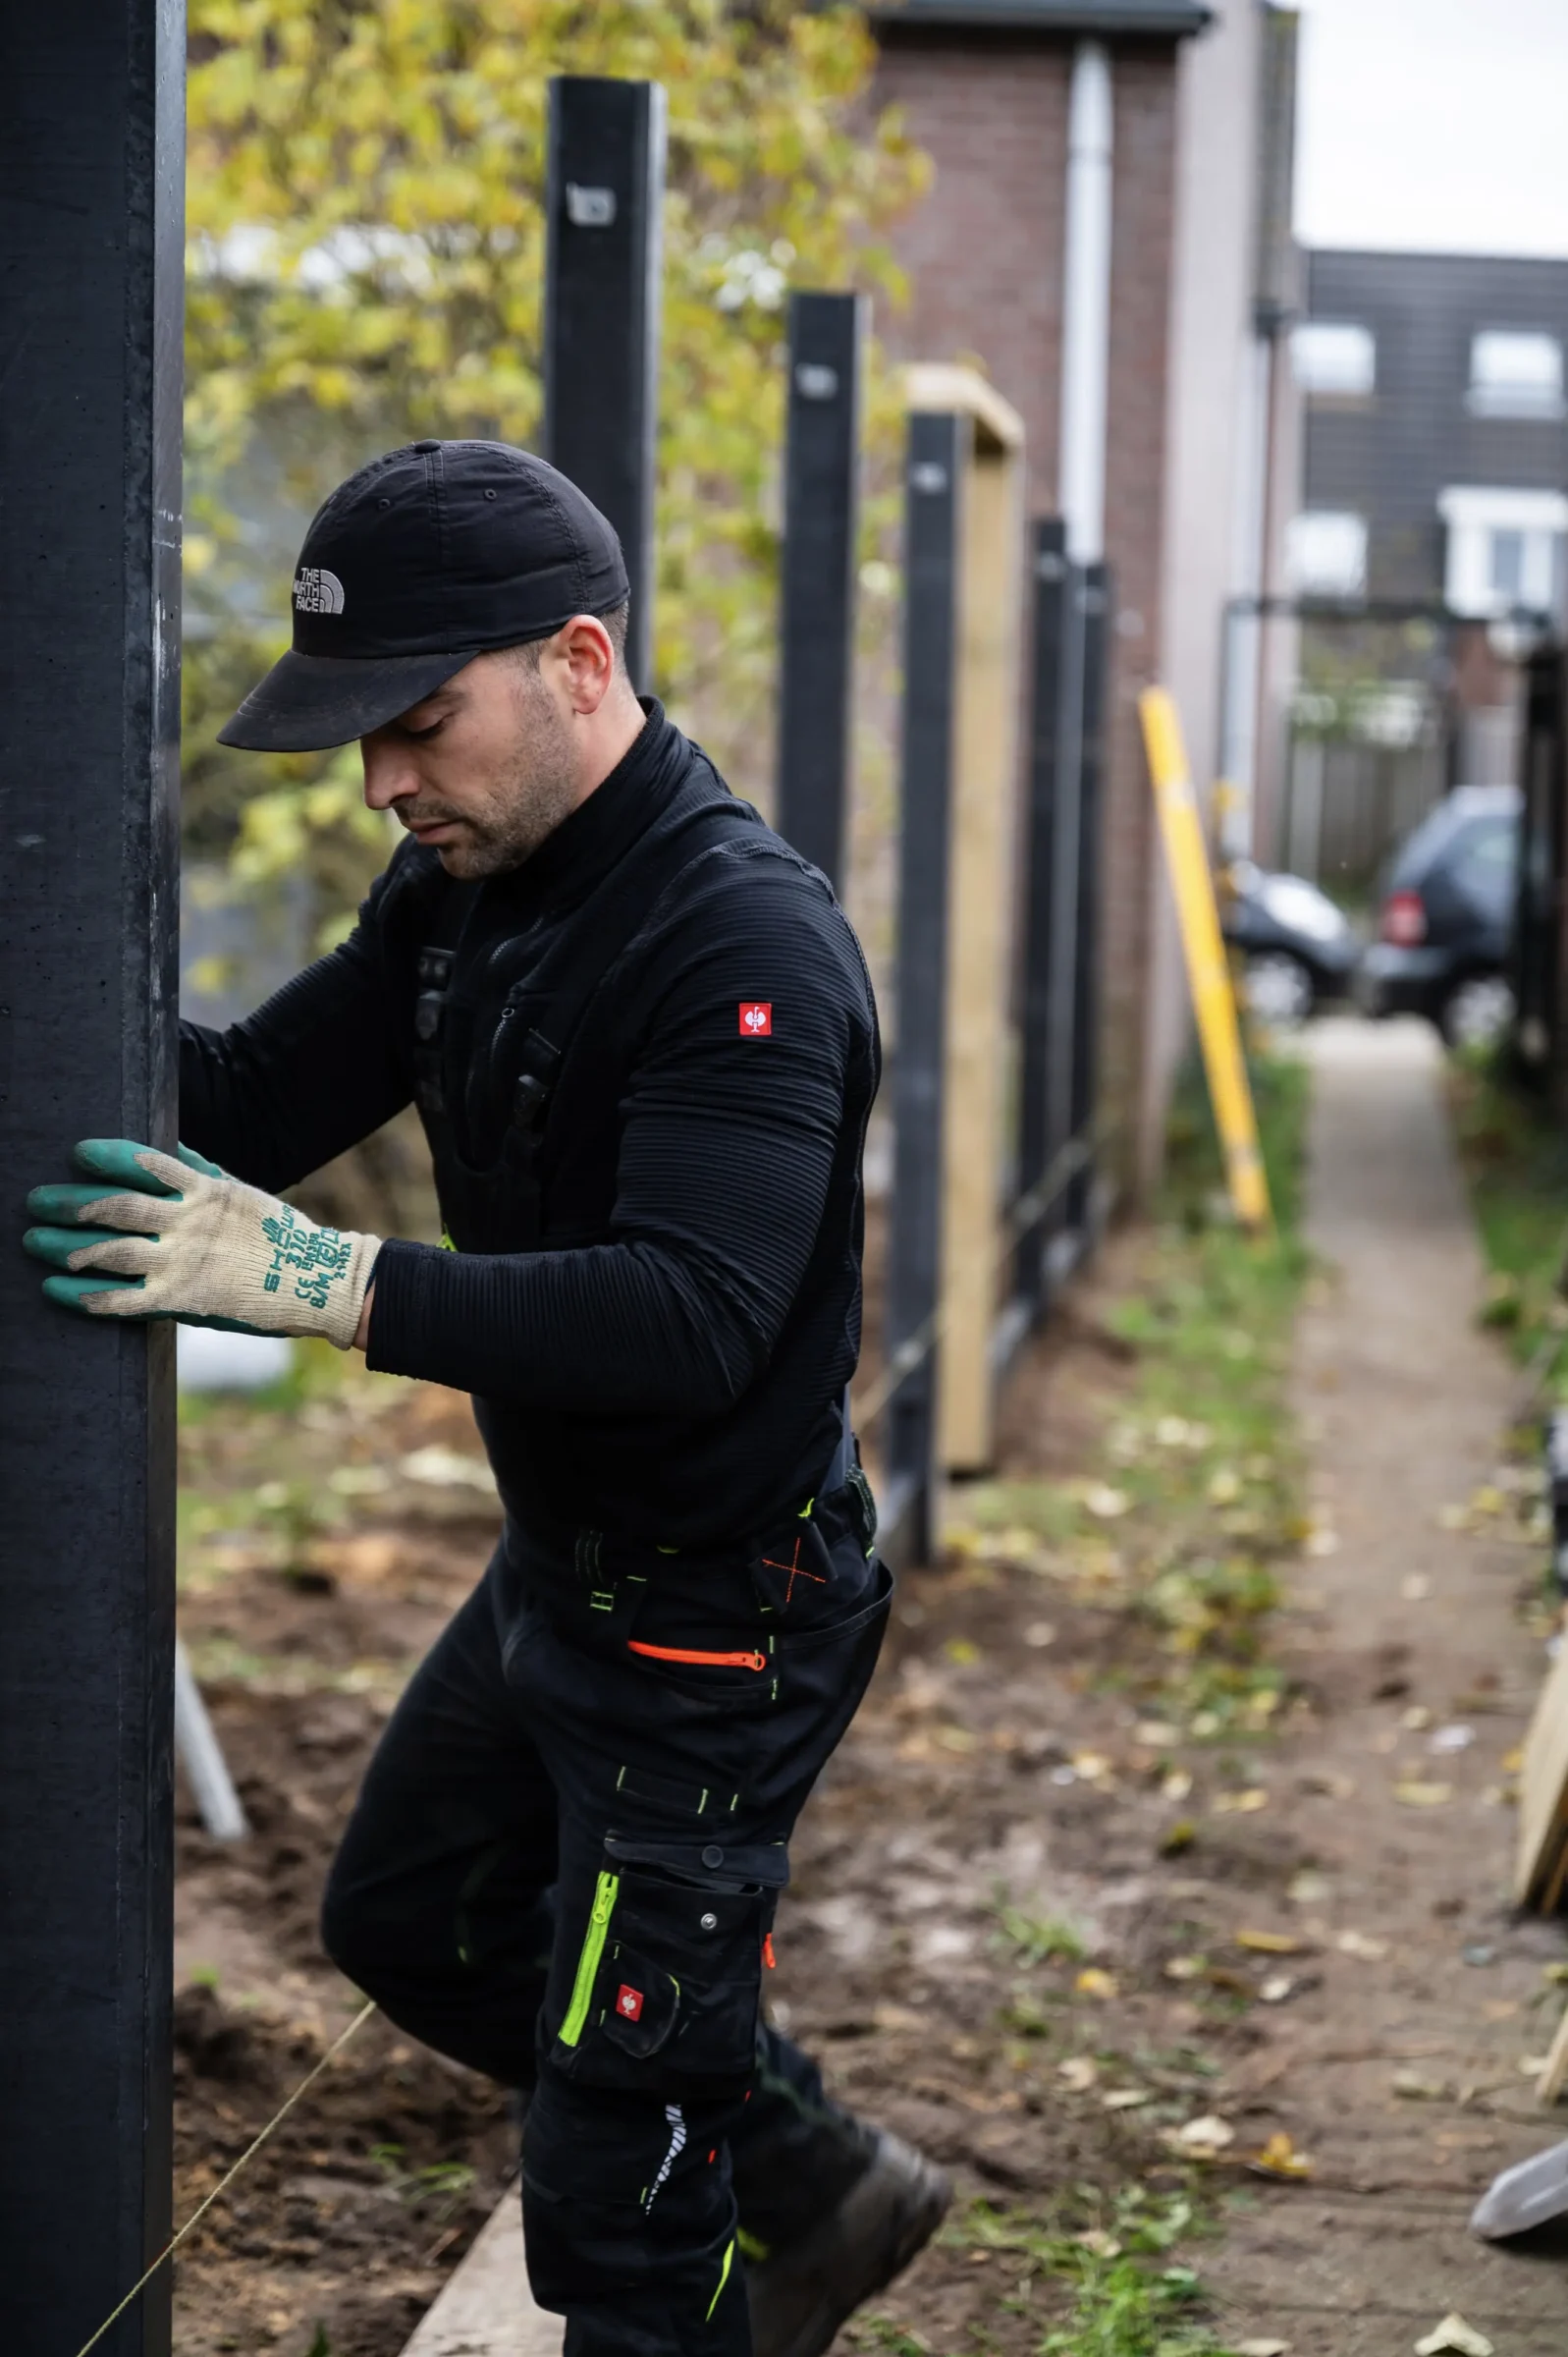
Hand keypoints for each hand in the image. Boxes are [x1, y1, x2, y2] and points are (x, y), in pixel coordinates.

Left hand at [24, 1140, 381, 1350]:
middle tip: (36, 1201)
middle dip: (69, 1203)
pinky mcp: (182, 1302)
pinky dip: (84, 1295)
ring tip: (36, 1242)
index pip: (144, 1163)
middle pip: (115, 1207)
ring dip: (66, 1246)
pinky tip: (56, 1289)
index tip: (77, 1153)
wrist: (316, 1281)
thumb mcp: (241, 1192)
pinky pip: (122, 1299)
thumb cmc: (279, 1235)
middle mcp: (189, 1224)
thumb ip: (200, 1171)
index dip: (106, 1156)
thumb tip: (168, 1147)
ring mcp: (184, 1263)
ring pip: (110, 1251)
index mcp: (204, 1191)